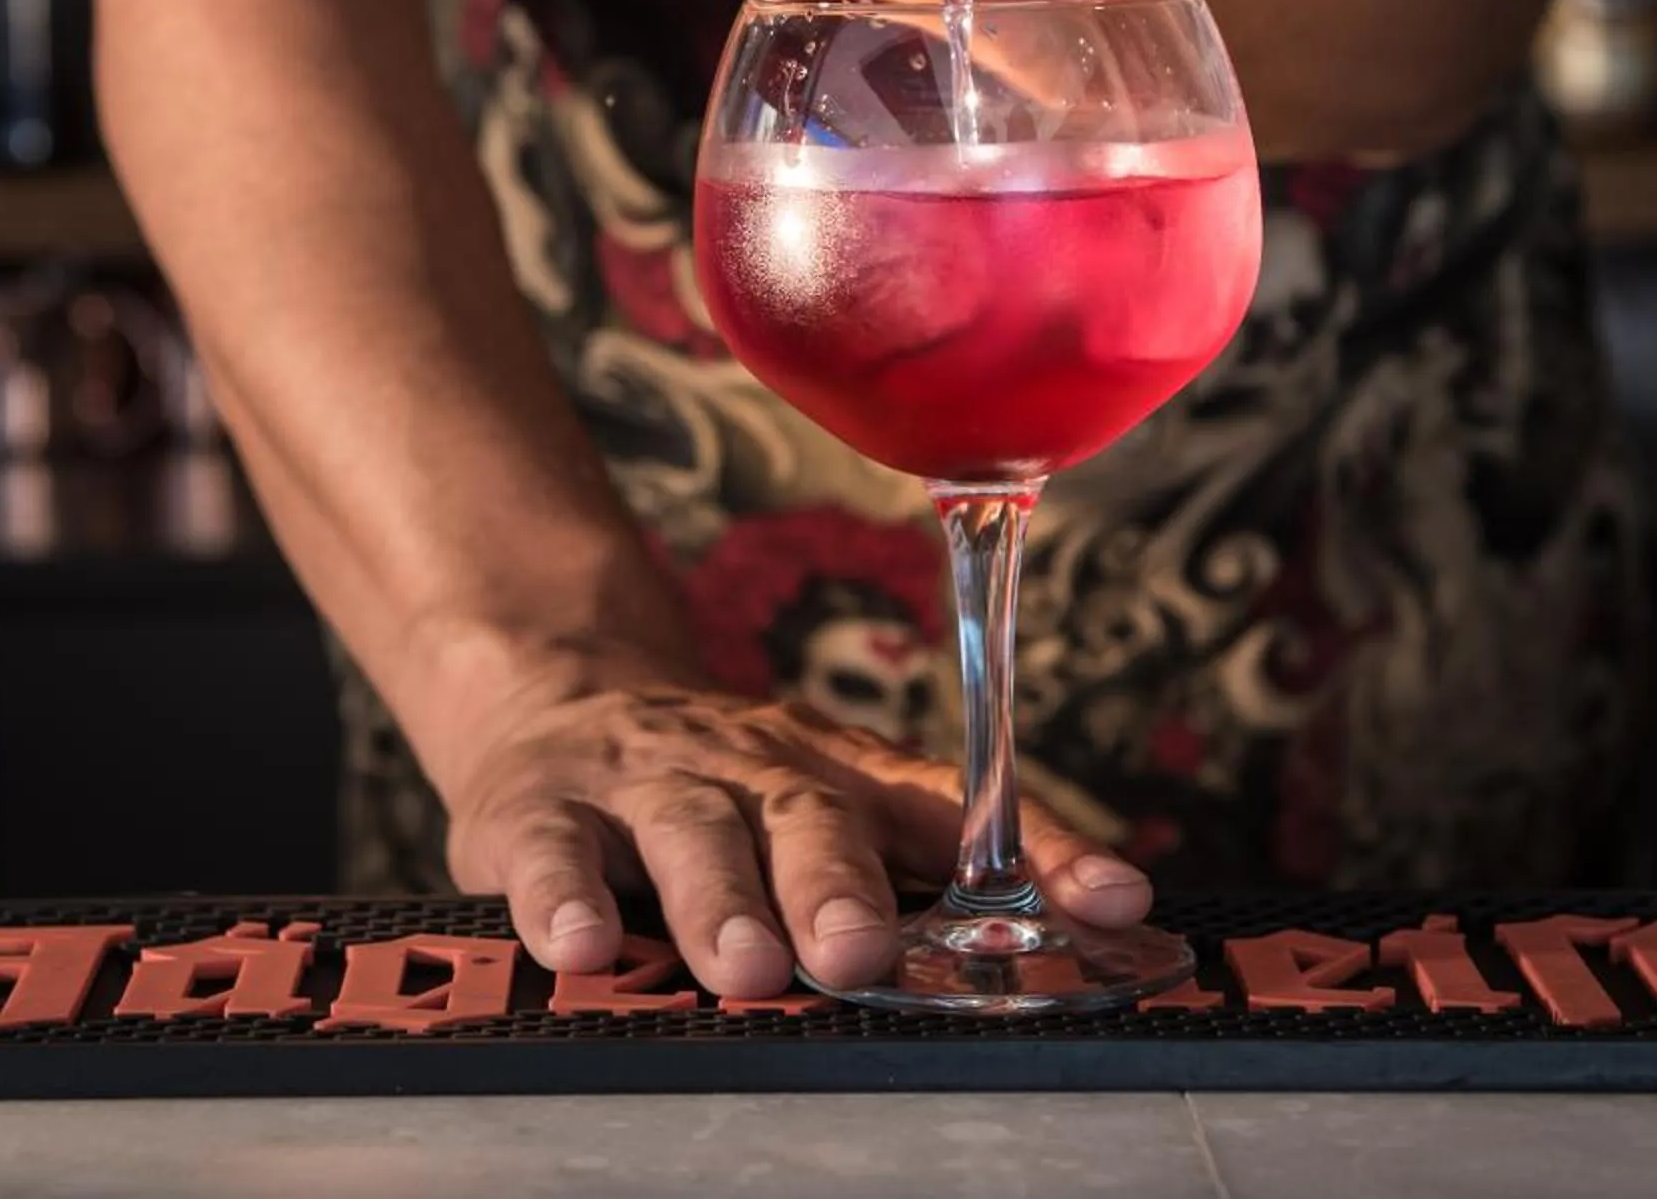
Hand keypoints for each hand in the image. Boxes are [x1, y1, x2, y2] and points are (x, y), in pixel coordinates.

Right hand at [419, 636, 1153, 1000]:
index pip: (952, 805)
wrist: (547, 691)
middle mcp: (750, 765)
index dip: (1040, 847)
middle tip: (863, 953)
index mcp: (833, 768)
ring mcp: (645, 781)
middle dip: (841, 885)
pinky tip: (581, 942)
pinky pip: (552, 849)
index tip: (1118, 900)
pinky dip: (565, 895)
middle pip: (809, 813)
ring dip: (722, 898)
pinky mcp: (538, 806)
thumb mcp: (812, 800)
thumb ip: (912, 870)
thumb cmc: (710, 784)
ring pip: (692, 829)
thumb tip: (1074, 947)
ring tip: (748, 964)